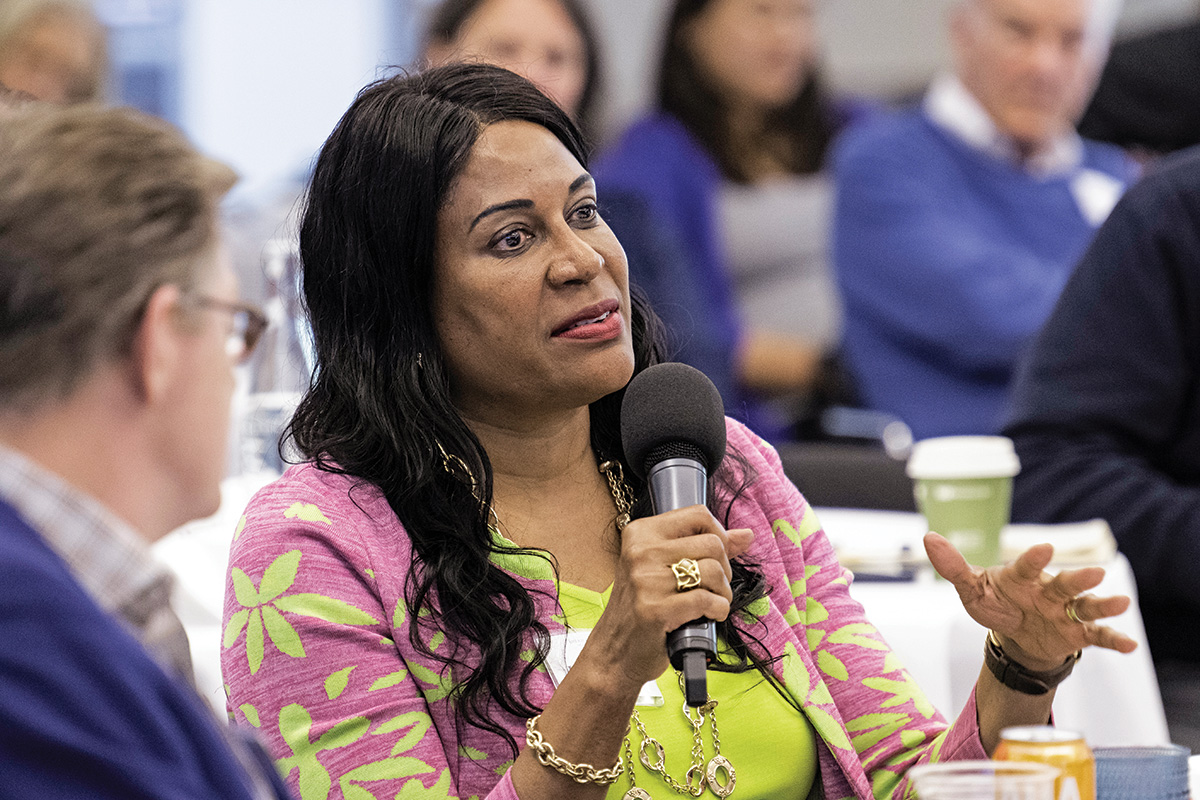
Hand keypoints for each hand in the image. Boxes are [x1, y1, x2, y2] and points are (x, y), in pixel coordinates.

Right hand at [581, 506, 754, 690]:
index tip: (715, 557)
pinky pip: (707, 601)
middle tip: (712, 587)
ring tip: (711, 603)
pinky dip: (718, 611)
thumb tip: (746, 535)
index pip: (698, 514)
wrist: (615, 652)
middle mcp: (640, 552)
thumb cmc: (642, 608)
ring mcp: (645, 581)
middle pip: (712, 544)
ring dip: (722, 592)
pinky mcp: (655, 610)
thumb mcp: (664, 568)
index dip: (719, 535)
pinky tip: (708, 617)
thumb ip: (704, 547)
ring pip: (714, 571)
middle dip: (724, 569)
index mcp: (641, 533)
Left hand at [924, 532, 1137, 670]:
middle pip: (1065, 583)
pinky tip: (1130, 644)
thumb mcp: (971, 589)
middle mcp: (1049, 590)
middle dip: (1079, 579)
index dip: (1034, 559)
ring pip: (1086, 606)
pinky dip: (1114, 639)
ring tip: (1121, 603)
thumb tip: (929, 538)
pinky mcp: (1077, 633)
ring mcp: (1065, 611)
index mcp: (1022, 577)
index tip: (1042, 549)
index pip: (1027, 566)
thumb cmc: (996, 603)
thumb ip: (953, 567)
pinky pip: (1098, 636)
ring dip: (1103, 604)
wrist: (1015, 633)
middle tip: (1095, 573)